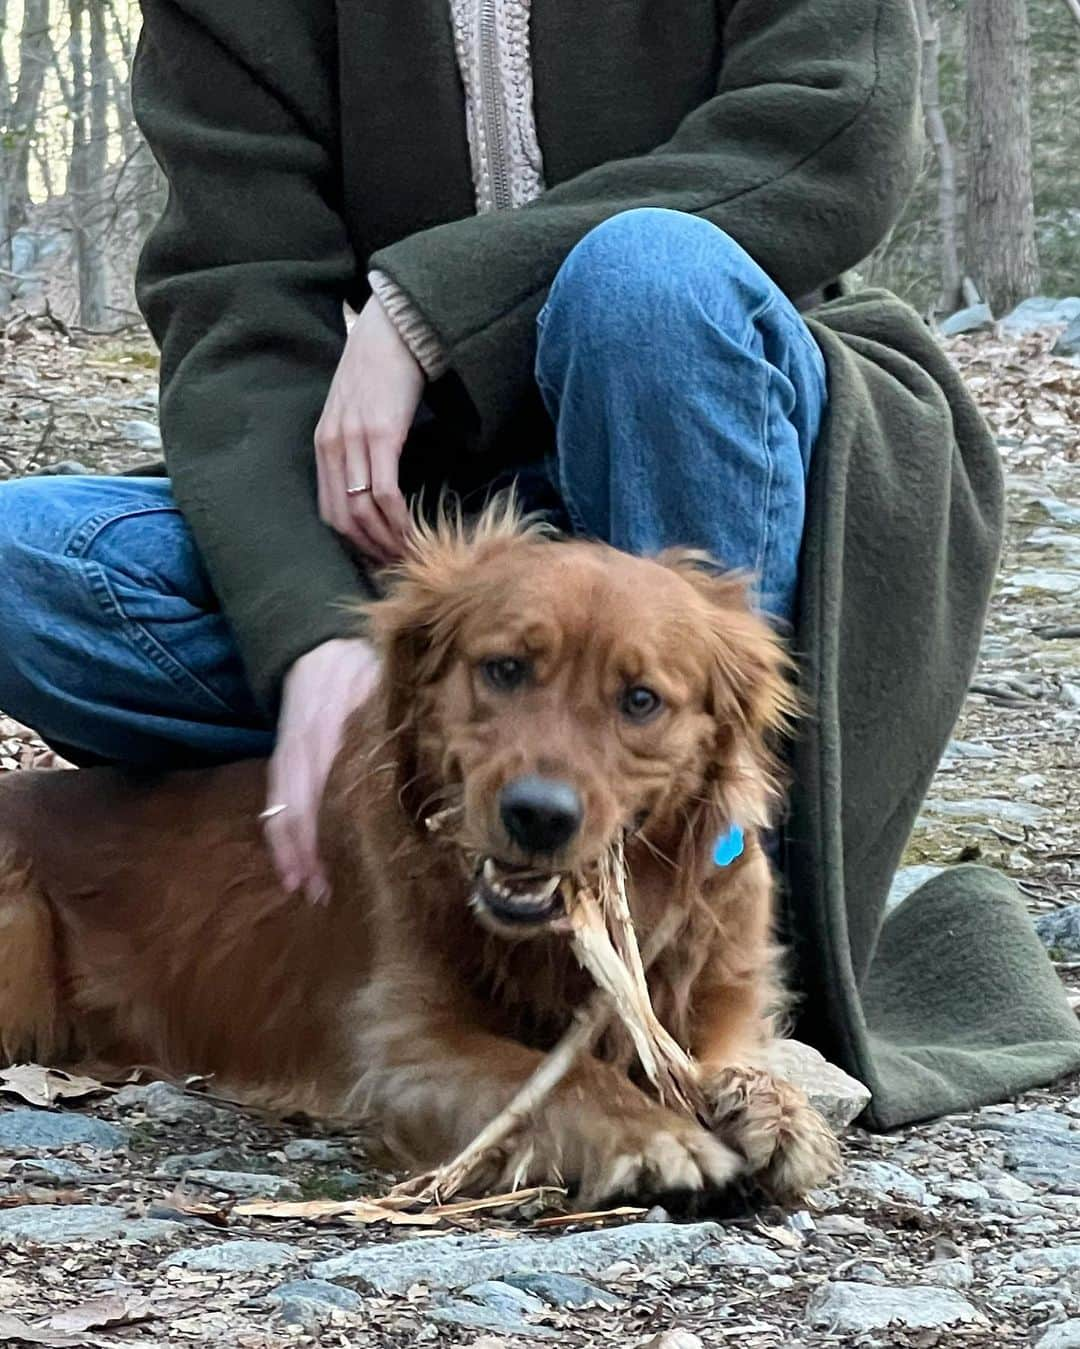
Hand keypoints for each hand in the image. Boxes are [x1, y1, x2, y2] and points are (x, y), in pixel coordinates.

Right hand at [264, 637, 380, 901]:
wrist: (316, 647)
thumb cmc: (364, 672)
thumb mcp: (384, 685)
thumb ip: (399, 721)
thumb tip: (439, 759)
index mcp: (335, 724)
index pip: (332, 782)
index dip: (336, 823)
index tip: (353, 860)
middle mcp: (306, 743)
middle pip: (302, 804)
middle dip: (311, 851)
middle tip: (327, 892)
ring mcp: (289, 753)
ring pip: (283, 809)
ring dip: (292, 853)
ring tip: (307, 889)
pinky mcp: (280, 760)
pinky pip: (273, 803)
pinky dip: (279, 838)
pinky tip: (291, 869)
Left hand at [315, 295, 423, 562]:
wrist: (393, 330)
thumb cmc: (380, 371)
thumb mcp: (355, 412)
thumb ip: (354, 446)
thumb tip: (370, 484)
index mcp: (323, 445)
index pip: (329, 512)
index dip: (352, 544)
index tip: (376, 559)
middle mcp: (332, 447)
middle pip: (343, 519)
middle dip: (369, 551)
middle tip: (395, 566)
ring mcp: (355, 441)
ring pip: (363, 511)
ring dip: (386, 540)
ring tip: (408, 554)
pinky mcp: (383, 434)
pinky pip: (385, 491)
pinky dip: (398, 518)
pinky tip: (413, 529)